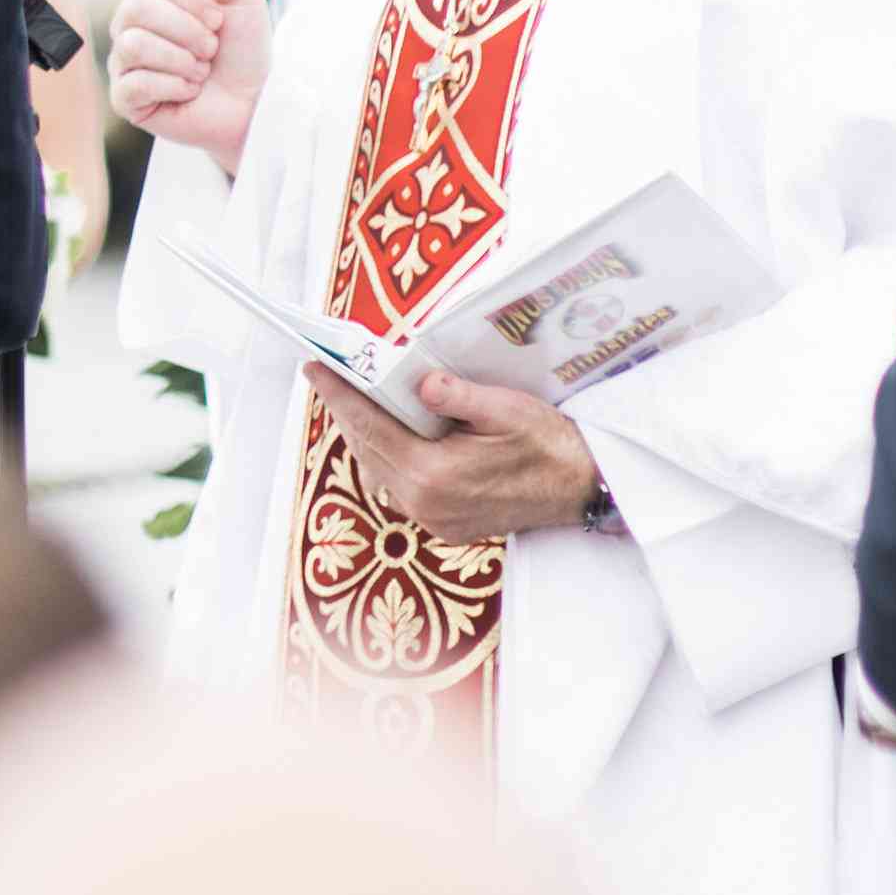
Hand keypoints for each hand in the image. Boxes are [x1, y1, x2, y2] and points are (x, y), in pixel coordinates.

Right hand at [106, 0, 268, 173]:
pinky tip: (188, 91)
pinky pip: (134, 84)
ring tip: (200, 71)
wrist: (253, 104)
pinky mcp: (125, 99)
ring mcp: (124, 62)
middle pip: (135, 6)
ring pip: (134, 44)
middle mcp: (130, 25)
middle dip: (186, 30)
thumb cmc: (244, 51)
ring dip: (182, 61)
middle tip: (210, 49)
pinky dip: (174, 87)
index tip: (217, 19)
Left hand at [316, 368, 601, 537]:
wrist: (583, 489)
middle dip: (346, 411)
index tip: (312, 367)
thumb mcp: (506, 409)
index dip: (337, 394)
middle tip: (329, 376)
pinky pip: (399, 487)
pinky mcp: (443, 526)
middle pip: (367, 449)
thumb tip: (420, 383)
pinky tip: (391, 434)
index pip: (369, 426)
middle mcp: (424, 503)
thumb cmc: (548, 444)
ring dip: (366, 435)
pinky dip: (388, 457)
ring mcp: (433, 520)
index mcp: (433, 474)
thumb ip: (458, 395)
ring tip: (356, 400)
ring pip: (379, 471)